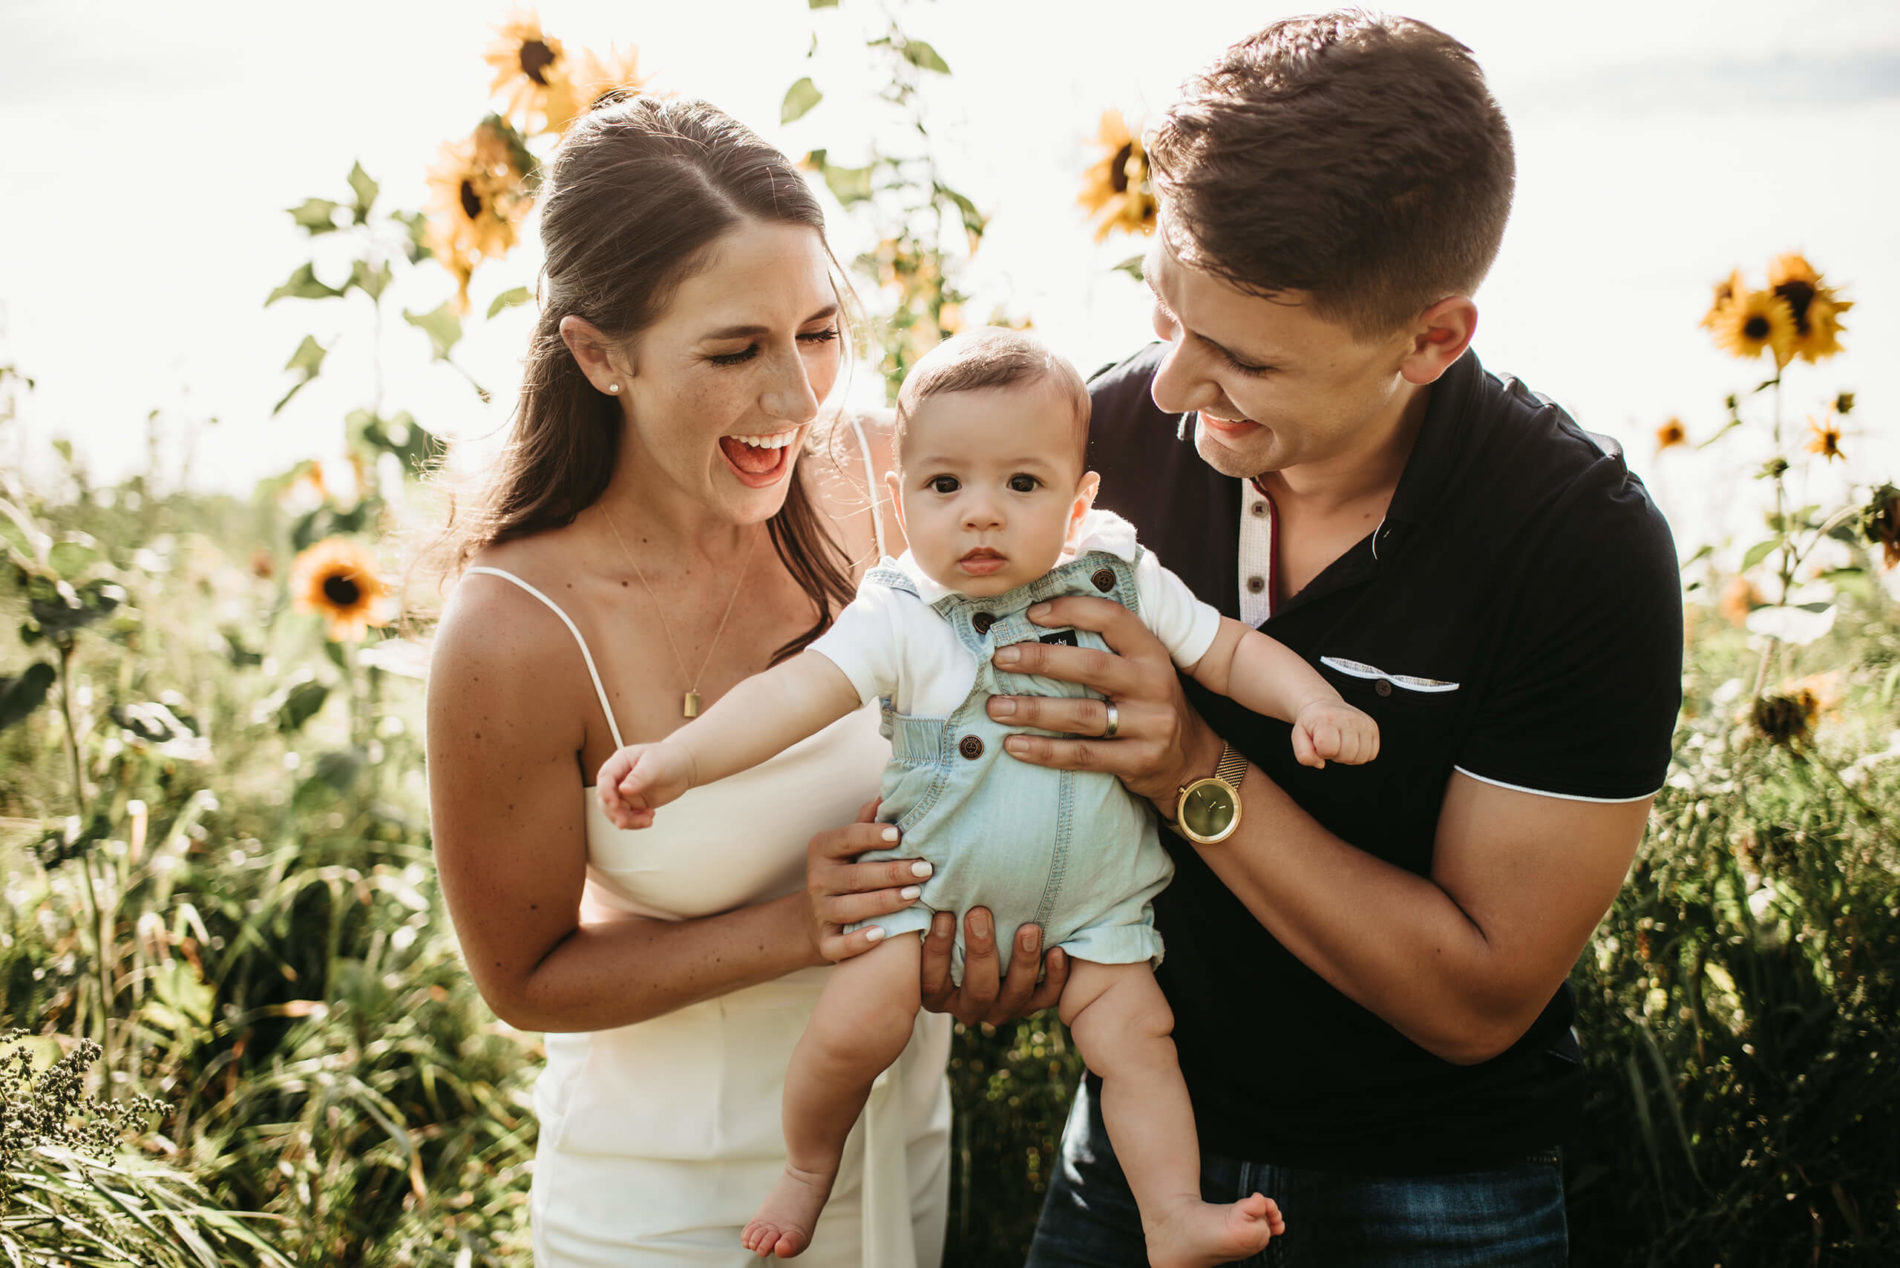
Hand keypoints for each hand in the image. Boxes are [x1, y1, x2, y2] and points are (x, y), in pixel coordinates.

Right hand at [595, 743, 692, 828]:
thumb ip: (639, 777)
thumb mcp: (654, 764)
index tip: (613, 804)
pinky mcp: (635, 804)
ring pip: (616, 811)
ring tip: (646, 820)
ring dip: (628, 820)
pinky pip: (629, 817)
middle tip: (624, 822)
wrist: (684, 767)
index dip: (605, 792)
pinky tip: (650, 817)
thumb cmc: (669, 758)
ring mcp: (626, 792)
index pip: (605, 777)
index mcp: (620, 761)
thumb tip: (623, 789)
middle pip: (605, 798)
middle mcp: (619, 778)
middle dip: (613, 812)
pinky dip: (637, 822)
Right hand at [805, 798, 931, 963]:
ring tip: (915, 896)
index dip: (871, 836)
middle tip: (926, 869)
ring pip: (851, 908)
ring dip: (884, 902)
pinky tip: (883, 934)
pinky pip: (839, 945)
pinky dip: (859, 941)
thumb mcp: (850, 847)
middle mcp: (817, 880)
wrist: (814, 919)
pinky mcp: (824, 942)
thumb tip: (885, 795)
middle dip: (893, 872)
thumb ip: (866, 824)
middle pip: (856, 876)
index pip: (847, 839)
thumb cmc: (846, 872)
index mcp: (823, 849)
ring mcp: (820, 912)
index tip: (899, 835)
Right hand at [920, 908, 1069, 1027]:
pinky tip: (1058, 950)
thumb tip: (915, 881)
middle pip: (978, 991)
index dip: (937, 950)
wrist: (995, 940)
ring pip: (1015, 995)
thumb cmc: (952, 925)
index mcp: (938, 993)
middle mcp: (971, 1006)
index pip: (933, 980)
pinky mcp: (1034, 1001)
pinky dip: (1055, 975)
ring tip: (1029, 929)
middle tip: (980, 913)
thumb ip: (922, 913)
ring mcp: (1004, 1007)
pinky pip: (1047, 996)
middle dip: (981, 952)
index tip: (944, 915)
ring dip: (1023, 962)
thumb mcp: (933, 923)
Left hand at [984, 595, 1217, 806]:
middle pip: (1092, 666)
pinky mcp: (1138, 761)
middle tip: (1001, 658)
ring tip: (996, 707)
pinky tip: (1014, 745)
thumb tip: (1039, 616)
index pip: (1113, 618)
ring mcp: (1149, 725)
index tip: (1031, 613)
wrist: (1191, 760)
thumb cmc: (1149, 704)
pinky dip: (1045, 751)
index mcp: (1152, 653)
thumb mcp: (1141, 668)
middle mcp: (1154, 685)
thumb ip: (1105, 646)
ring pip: (1082, 715)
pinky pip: (1083, 755)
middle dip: (1041, 659)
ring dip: (1033, 710)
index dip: (1072, 610)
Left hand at [1291, 699, 1379, 767]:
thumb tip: (1321, 764)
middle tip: (1331, 744)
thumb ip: (1303, 754)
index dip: (1322, 752)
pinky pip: (1372, 754)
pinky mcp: (1373, 727)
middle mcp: (1348, 718)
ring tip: (1341, 744)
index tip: (1319, 742)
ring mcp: (1363, 722)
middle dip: (1336, 756)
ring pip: (1361, 757)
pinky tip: (1351, 745)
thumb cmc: (1311, 724)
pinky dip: (1361, 754)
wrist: (1324, 705)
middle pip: (1347, 755)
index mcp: (1327, 720)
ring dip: (1349, 757)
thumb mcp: (1299, 736)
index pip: (1328, 748)